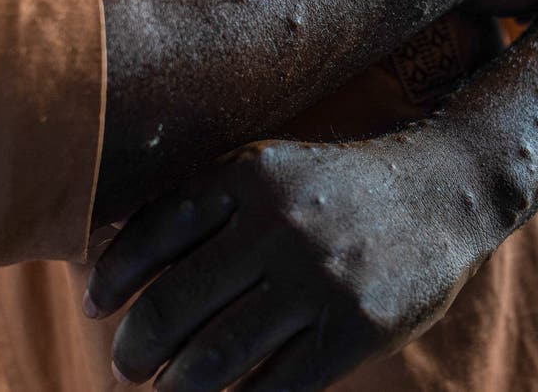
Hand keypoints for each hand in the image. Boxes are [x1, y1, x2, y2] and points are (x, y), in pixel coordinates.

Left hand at [84, 133, 493, 390]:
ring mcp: (319, 279)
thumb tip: (109, 257)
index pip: (151, 234)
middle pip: (172, 305)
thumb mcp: (270, 169)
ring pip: (214, 358)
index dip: (111, 279)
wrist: (441, 191)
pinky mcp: (354, 328)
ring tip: (165, 391)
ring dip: (173, 388)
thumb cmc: (336, 188)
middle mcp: (278, 224)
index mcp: (248, 175)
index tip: (96, 306)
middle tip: (125, 365)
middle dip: (134, 349)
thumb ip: (203, 203)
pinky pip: (274, 387)